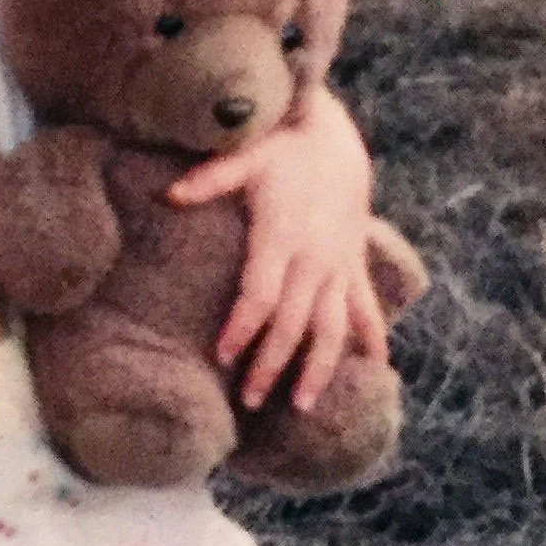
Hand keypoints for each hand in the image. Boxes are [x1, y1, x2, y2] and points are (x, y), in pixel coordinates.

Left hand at [167, 88, 388, 412]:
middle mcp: (314, 259)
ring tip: (302, 405)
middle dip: (272, 364)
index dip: (242, 328)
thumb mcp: (247, 156)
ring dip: (320, 369)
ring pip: (333, 328)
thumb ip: (211, 178)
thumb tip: (169, 194)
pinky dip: (372, 340)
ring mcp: (338, 266)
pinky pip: (365, 309)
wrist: (336, 139)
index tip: (222, 356)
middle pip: (293, 323)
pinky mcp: (353, 265)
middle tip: (249, 400)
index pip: (261, 295)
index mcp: (282, 237)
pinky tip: (376, 371)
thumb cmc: (282, 150)